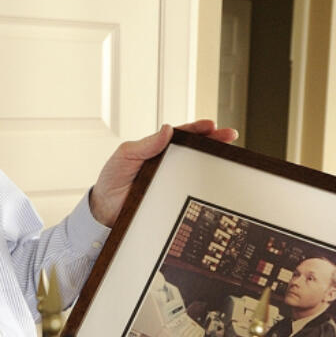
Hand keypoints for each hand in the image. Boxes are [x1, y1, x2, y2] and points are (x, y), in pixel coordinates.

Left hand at [89, 120, 237, 225]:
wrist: (103, 210)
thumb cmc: (112, 179)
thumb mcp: (125, 156)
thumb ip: (146, 144)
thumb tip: (167, 128)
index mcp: (157, 148)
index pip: (182, 134)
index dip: (197, 129)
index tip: (212, 125)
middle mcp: (168, 163)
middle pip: (196, 149)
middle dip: (215, 141)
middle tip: (231, 135)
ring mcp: (172, 181)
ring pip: (198, 169)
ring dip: (215, 163)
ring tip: (232, 158)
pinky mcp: (173, 198)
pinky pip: (192, 191)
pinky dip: (205, 187)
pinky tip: (217, 185)